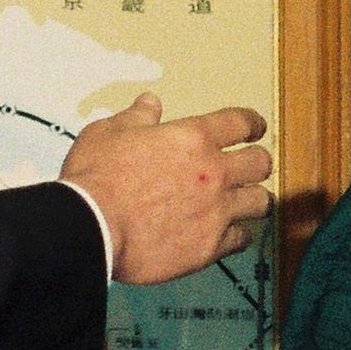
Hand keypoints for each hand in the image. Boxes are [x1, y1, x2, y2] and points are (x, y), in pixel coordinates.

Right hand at [61, 95, 275, 283]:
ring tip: (245, 203)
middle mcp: (214, 173)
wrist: (90, 227)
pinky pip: (240, 239)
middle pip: (260, 163)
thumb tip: (150, 102)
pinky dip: (236, 235)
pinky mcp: (209, 246)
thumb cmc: (96, 177)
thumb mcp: (108, 132)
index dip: (252, 123)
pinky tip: (228, 235)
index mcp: (193, 138)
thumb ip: (136, 117)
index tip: (255, 128)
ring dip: (254, 200)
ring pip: (260, 203)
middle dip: (257, 163)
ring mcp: (216, 211)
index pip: (239, 122)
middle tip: (250, 167)